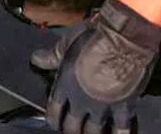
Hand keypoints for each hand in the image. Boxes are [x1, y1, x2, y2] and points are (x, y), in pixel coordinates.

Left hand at [30, 0, 160, 133]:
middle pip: (72, 128)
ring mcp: (102, 106)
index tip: (55, 122)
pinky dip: (119, 133)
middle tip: (73, 130)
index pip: (53, 112)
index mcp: (65, 85)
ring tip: (92, 133)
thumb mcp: (66, 43)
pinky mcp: (123, 106)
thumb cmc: (94, 36)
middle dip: (71, 131)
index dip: (53, 120)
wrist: (124, 36)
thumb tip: (36, 59)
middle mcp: (81, 100)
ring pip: (94, 132)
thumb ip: (51, 56)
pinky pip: (121, 128)